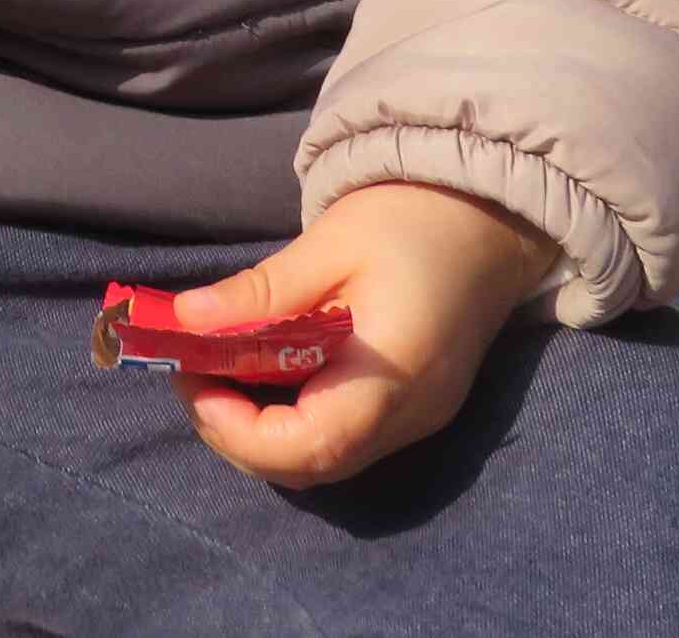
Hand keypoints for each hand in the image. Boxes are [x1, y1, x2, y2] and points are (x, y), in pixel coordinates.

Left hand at [172, 183, 560, 489]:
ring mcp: (421, 416)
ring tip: (222, 371)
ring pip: (328, 459)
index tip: (192, 381)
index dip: (238, 429)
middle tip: (194, 376)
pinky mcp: (420, 406)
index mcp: (394, 374)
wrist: (492, 212)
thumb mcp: (330, 243)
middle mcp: (412, 414)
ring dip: (265, 432)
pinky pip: (348, 438)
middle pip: (313, 466)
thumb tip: (186, 320)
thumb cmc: (413, 216)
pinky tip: (269, 371)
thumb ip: (261, 293)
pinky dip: (296, 419)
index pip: (309, 445)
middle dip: (240, 435)